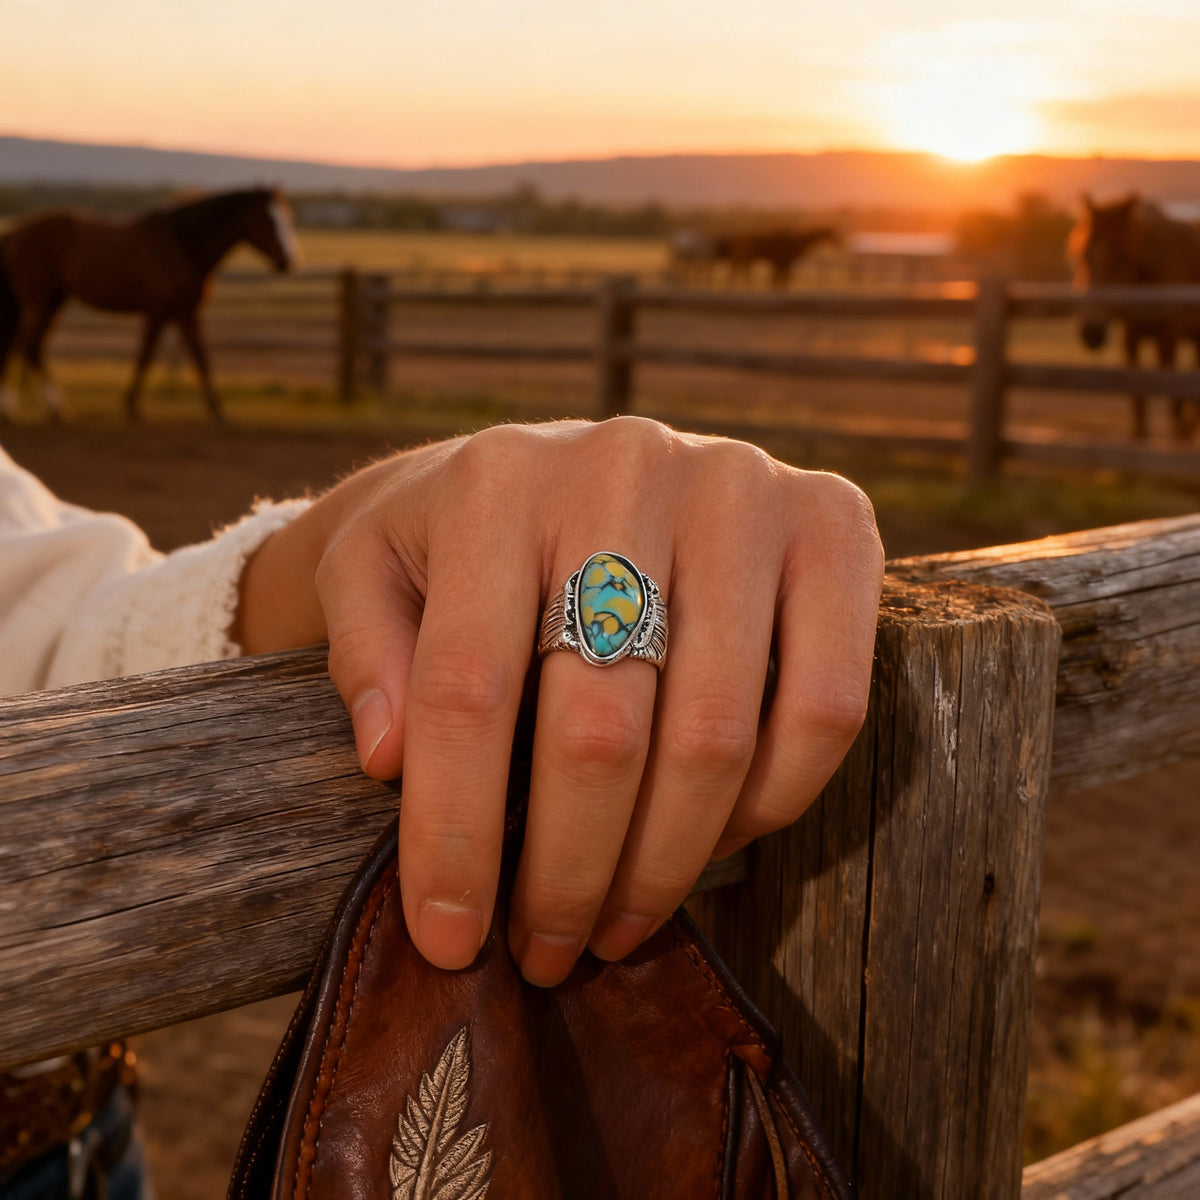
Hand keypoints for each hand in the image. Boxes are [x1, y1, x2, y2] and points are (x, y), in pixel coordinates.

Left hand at [237, 418, 882, 984]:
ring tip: (617, 923)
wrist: (569, 462)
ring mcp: (745, 489)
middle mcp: (629, 467)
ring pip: (716, 736)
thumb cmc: (458, 538)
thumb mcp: (371, 571)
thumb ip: (367, 651)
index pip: (468, 688)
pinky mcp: (832, 522)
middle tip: (546, 951)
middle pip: (601, 729)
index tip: (449, 938)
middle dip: (568, 876)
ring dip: (664, 867)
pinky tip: (709, 844)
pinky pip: (826, 707)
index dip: (456, 834)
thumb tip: (392, 759)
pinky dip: (771, 805)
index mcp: (498, 481)